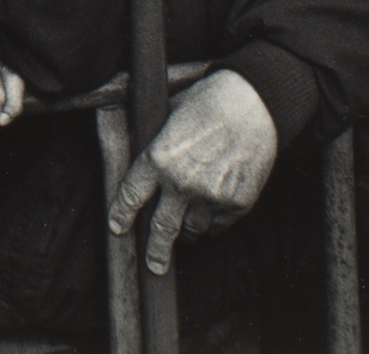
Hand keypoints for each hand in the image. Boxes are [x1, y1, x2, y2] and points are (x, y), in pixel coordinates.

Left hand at [108, 70, 278, 274]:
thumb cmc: (205, 102)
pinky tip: (208, 218)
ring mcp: (210, 197)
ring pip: (193, 230)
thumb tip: (142, 158)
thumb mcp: (166, 115)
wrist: (251, 105)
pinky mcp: (237, 204)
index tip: (117, 228)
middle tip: (153, 266)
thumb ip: (154, 142)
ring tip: (185, 232)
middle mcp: (181, 183)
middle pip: (161, 229)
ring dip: (187, 233)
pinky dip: (212, 226)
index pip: (131, 196)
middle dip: (155, 251)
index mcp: (157, 158)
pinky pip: (219, 226)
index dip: (121, 214)